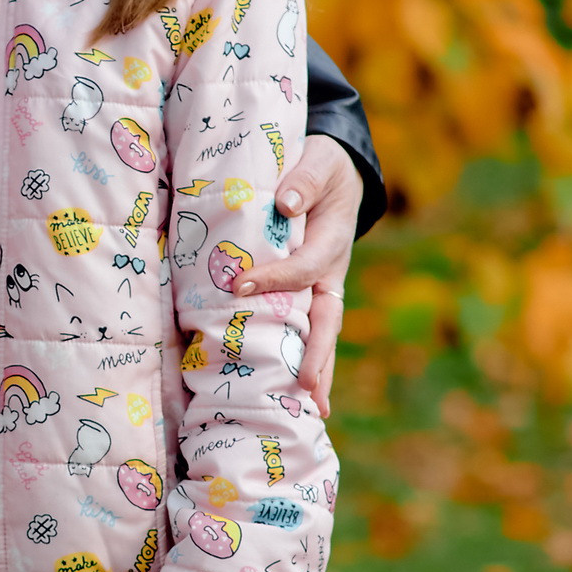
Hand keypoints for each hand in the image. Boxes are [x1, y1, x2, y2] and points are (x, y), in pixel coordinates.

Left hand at [224, 131, 361, 416]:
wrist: (332, 170)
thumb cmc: (322, 165)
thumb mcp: (319, 160)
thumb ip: (305, 179)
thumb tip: (285, 205)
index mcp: (332, 243)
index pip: (303, 269)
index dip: (274, 278)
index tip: (239, 282)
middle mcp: (330, 274)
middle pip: (327, 322)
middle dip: (318, 357)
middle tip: (305, 390)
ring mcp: (321, 288)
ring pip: (319, 335)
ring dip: (316, 372)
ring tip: (310, 411)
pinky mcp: (308, 294)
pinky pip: (304, 329)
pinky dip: (303, 359)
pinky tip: (294, 392)